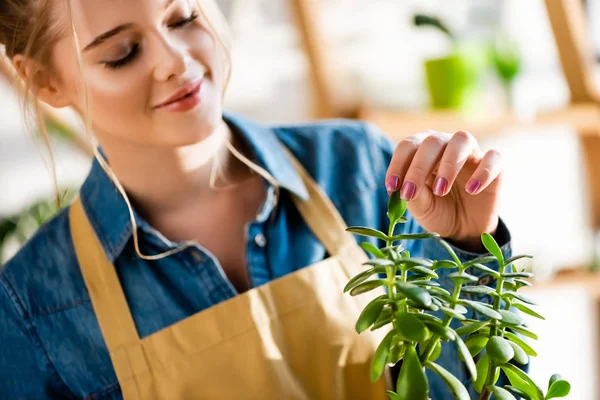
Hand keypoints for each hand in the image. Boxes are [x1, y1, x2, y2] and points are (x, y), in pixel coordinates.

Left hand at [385, 130, 502, 250]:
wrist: (464, 229)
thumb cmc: (437, 210)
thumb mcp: (420, 207)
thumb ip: (412, 195)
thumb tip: (404, 189)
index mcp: (423, 150)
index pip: (408, 146)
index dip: (398, 164)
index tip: (392, 188)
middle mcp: (446, 145)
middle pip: (433, 141)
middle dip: (419, 167)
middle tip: (411, 193)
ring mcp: (472, 153)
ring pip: (462, 139)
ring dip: (449, 164)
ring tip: (441, 190)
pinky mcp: (496, 166)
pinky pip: (494, 158)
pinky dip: (483, 172)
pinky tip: (472, 190)